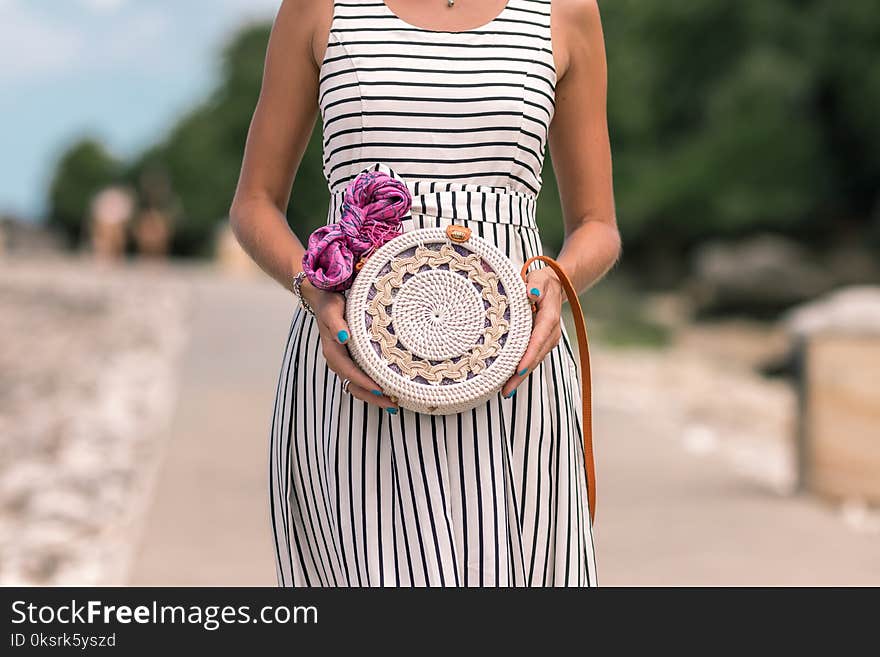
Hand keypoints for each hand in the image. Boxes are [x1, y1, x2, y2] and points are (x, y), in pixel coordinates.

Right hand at [301, 279, 398, 411]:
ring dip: (373, 396)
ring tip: (393, 403)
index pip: (349, 372)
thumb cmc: (330, 303)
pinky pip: (360, 379)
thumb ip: (336, 324)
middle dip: (372, 397)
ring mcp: (344, 362)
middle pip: (354, 385)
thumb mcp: (331, 310)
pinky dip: (372, 387)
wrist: (323, 300)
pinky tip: (387, 390)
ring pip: (357, 386)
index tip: (380, 390)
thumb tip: (343, 338)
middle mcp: (338, 360)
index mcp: (333, 351)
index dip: (364, 382)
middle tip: (393, 405)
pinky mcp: (350, 360)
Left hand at [500, 267, 562, 398]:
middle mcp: (551, 332)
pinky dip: (522, 371)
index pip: (539, 339)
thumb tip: (532, 293)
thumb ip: (535, 284)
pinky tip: (509, 382)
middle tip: (506, 391)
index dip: (529, 356)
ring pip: (534, 361)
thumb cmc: (542, 281)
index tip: (519, 370)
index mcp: (549, 317)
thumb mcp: (539, 278)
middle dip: (521, 375)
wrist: (555, 286)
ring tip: (505, 392)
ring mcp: (548, 340)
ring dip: (521, 377)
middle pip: (536, 356)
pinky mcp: (542, 343)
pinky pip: (532, 358)